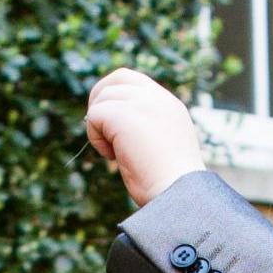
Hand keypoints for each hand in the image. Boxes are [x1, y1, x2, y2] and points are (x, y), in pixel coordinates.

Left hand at [83, 69, 207, 208]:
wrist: (178, 193)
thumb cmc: (170, 184)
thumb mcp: (162, 147)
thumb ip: (146, 128)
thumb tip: (114, 128)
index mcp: (169, 105)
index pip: (134, 82)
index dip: (116, 97)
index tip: (113, 126)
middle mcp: (157, 98)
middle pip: (116, 79)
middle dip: (101, 101)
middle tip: (102, 132)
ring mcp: (141, 102)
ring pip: (102, 99)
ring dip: (99, 128)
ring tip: (114, 153)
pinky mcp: (123, 114)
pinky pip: (94, 115)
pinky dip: (95, 137)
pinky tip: (112, 157)